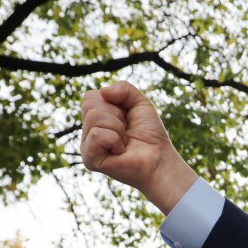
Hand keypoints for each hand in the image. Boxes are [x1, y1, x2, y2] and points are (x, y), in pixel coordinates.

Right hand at [81, 81, 197, 211]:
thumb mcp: (140, 102)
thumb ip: (124, 88)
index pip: (89, 97)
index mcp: (95, 119)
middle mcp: (88, 132)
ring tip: (125, 141)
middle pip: (89, 104)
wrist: (160, 159)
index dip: (114, 102)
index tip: (127, 118)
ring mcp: (87, 146)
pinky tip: (121, 151)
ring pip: (93, 117)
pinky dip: (114, 139)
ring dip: (117, 127)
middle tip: (127, 130)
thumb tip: (103, 92)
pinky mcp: (90, 159)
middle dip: (115, 113)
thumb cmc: (150, 134)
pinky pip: (96, 134)